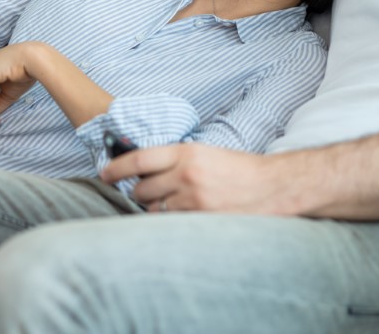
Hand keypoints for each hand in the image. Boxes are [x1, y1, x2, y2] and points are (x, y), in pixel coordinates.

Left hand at [101, 143, 283, 213]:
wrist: (273, 187)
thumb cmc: (240, 169)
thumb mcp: (206, 153)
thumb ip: (177, 160)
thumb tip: (147, 169)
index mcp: (187, 152)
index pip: (139, 159)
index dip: (116, 168)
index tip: (105, 173)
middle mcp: (186, 175)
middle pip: (142, 189)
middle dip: (139, 193)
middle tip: (144, 193)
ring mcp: (194, 200)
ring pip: (154, 210)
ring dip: (154, 210)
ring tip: (168, 206)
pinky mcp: (201, 221)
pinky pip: (171, 225)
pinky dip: (170, 223)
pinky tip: (179, 219)